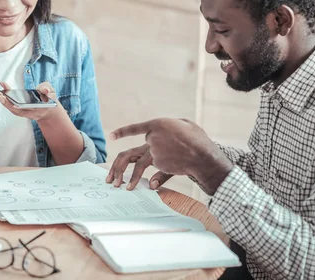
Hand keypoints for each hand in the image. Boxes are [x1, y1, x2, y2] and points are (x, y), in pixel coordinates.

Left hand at [0, 81, 62, 121]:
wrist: (49, 109)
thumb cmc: (50, 101)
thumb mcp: (52, 94)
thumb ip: (48, 90)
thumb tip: (45, 90)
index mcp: (36, 111)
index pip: (26, 111)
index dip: (19, 109)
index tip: (14, 105)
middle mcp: (28, 112)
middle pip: (15, 109)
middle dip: (6, 102)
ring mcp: (23, 111)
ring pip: (11, 107)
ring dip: (3, 100)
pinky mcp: (20, 108)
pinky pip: (11, 104)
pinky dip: (6, 98)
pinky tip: (1, 91)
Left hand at [110, 118, 232, 194]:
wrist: (204, 154)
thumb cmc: (196, 140)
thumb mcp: (182, 132)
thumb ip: (167, 141)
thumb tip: (157, 159)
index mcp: (157, 126)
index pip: (135, 129)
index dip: (122, 132)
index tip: (111, 136)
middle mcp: (152, 139)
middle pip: (127, 154)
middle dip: (117, 168)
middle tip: (110, 179)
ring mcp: (154, 152)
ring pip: (136, 166)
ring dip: (127, 177)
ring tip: (122, 187)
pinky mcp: (160, 163)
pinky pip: (153, 171)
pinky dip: (151, 177)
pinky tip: (150, 183)